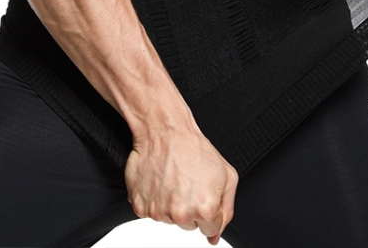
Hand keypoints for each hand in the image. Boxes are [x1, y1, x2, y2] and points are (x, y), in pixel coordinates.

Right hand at [124, 126, 238, 244]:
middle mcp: (181, 214)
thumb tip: (215, 236)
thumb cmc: (194, 148)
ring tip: (174, 178)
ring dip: (172, 203)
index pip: (210, 229)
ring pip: (170, 219)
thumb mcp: (227, 174)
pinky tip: (160, 181)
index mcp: (205, 209)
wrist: (165, 131)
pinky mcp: (140, 207)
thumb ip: (227, 210)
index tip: (202, 193)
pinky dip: (155, 200)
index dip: (209, 210)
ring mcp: (159, 212)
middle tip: (188, 182)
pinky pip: (152, 212)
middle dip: (191, 207)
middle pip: (190, 225)